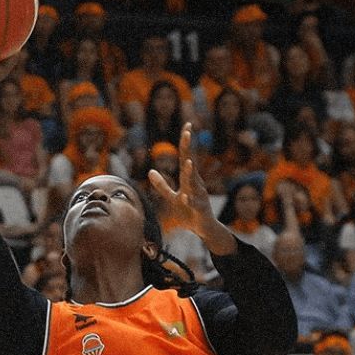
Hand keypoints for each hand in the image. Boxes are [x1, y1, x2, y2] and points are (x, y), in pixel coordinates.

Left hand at [147, 123, 217, 238]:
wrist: (203, 229)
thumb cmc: (188, 212)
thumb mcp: (172, 197)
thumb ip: (162, 185)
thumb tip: (150, 171)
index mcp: (188, 179)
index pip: (186, 156)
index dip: (186, 142)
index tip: (187, 125)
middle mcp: (195, 183)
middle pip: (190, 162)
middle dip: (188, 148)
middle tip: (188, 131)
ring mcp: (198, 195)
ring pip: (193, 181)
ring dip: (190, 172)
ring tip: (187, 162)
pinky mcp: (200, 208)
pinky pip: (193, 203)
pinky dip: (189, 200)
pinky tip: (185, 197)